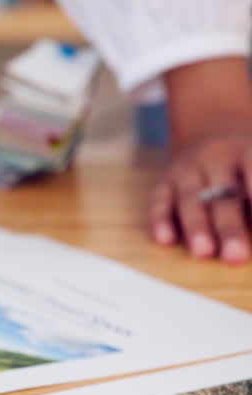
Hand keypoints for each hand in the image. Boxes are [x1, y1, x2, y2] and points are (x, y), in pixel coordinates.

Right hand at [150, 132, 251, 264]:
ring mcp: (187, 169)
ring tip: (203, 253)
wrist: (212, 130)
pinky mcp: (165, 182)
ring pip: (191, 200)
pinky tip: (165, 240)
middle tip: (236, 256)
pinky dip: (161, 220)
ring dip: (197, 227)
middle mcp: (217, 157)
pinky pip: (160, 201)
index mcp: (248, 151)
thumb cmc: (247, 164)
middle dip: (230, 227)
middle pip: (224, 195)